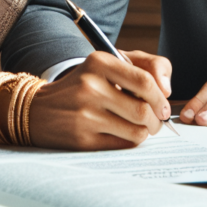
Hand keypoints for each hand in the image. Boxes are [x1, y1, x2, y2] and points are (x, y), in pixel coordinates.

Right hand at [26, 50, 171, 149]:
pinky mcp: (82, 138)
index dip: (161, 97)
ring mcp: (85, 113)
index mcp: (99, 62)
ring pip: (136, 130)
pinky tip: (125, 134)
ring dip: (146, 133)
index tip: (164, 105)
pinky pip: (122, 144)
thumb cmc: (84, 84)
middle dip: (157, 120)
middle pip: (143, 109)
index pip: (144, 80)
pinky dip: (130, 141)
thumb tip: (167, 89)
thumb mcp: (108, 64)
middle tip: (157, 121)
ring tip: (143, 128)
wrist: (39, 109)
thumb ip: (143, 66)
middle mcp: (91, 86)